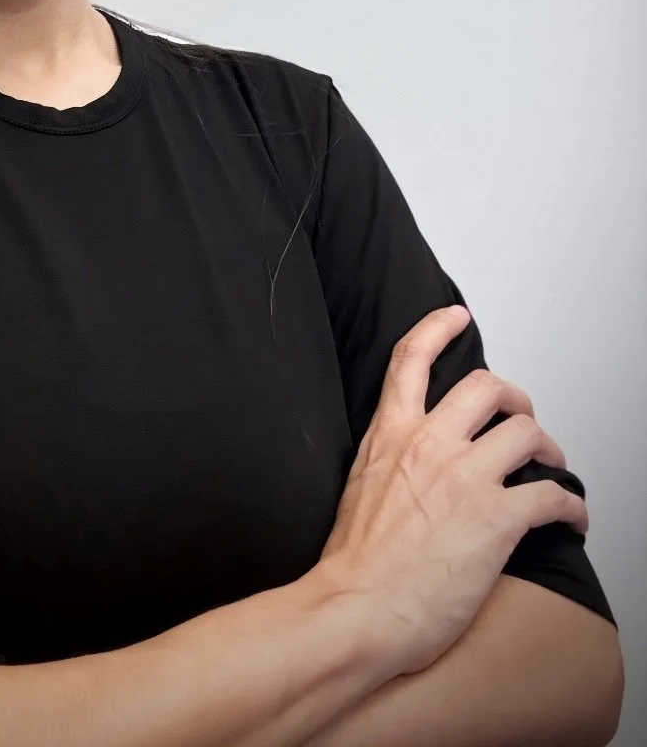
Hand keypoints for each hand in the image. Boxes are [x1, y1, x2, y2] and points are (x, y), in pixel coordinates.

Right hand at [315, 305, 588, 677]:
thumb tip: (407, 471)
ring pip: (527, 433)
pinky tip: (572, 519)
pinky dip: (572, 506)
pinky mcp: (497, 518)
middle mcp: (429, 444)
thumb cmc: (352, 566)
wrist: (355, 608)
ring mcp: (465, 478)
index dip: (437, 328)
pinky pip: (553, 496)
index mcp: (389, 435)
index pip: (410, 359)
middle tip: (522, 417)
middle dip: (515, 399)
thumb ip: (386, 465)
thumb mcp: (358, 489)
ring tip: (552, 470)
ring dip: (549, 451)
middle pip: (486, 388)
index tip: (455, 316)